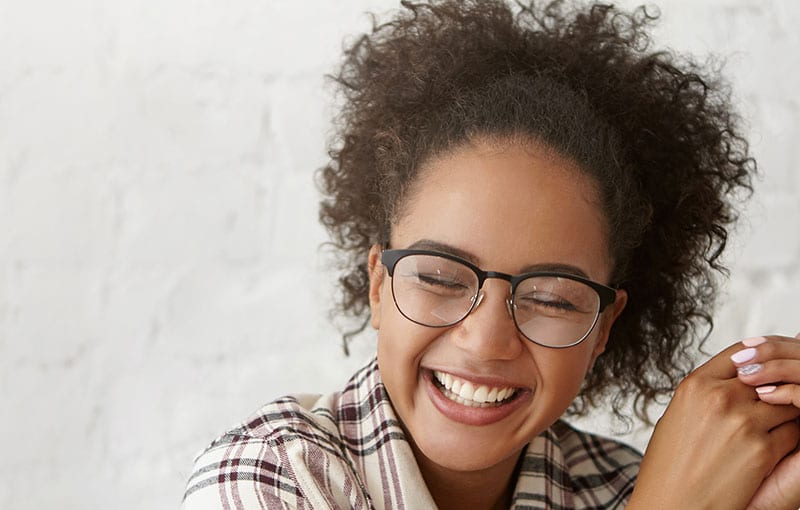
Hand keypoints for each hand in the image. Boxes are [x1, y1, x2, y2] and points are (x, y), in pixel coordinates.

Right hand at [628, 341, 799, 509]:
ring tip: (771, 427)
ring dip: (785, 413)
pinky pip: (793, 432)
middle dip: (774, 388)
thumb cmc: (669, 467)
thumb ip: (706, 394)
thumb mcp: (676, 417)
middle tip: (773, 401)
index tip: (761, 368)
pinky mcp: (763, 451)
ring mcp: (743, 423)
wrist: (670, 507)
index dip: (755, 359)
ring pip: (787, 403)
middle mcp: (719, 398)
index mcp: (694, 386)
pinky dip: (789, 438)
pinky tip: (772, 449)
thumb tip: (735, 381)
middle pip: (767, 376)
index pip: (739, 353)